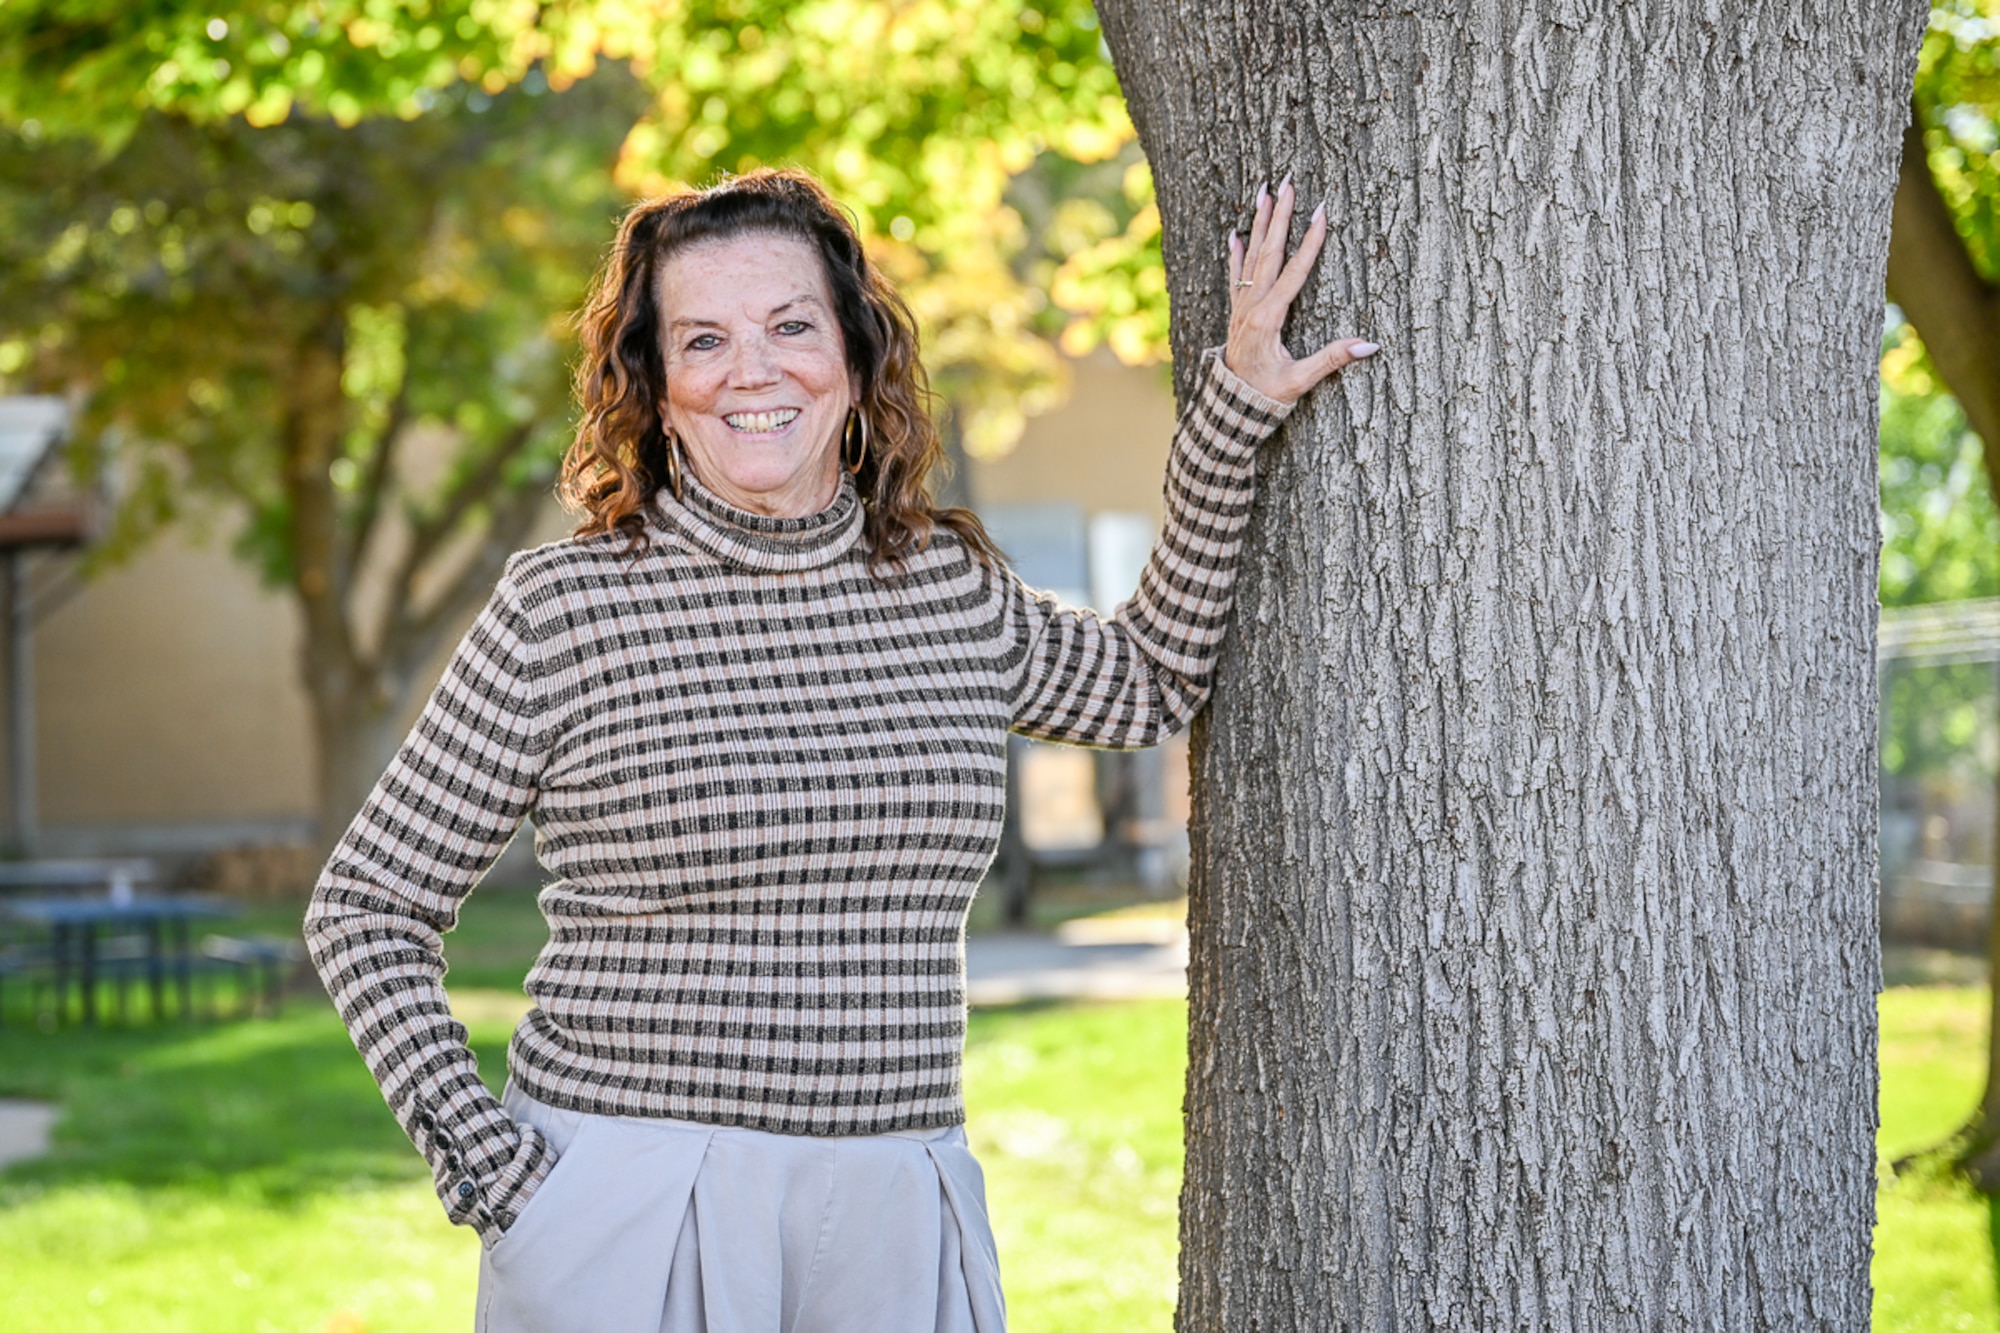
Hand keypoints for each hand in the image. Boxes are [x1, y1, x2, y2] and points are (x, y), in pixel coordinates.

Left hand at [1225, 177, 1376, 403]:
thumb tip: (1369, 345)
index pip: (1294, 272)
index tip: (1320, 211)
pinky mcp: (1236, 313)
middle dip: (1280, 216)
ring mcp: (1241, 307)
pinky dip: (1235, 254)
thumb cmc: (1266, 396)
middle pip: (1269, 252)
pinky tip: (1235, 233)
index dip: (1309, 241)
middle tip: (1287, 182)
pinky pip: (1236, 276)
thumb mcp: (1299, 381)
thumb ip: (1332, 361)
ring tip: (1264, 191)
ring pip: (1251, 257)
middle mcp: (1252, 307)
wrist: (1229, 408)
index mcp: (1269, 319)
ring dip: (1259, 223)